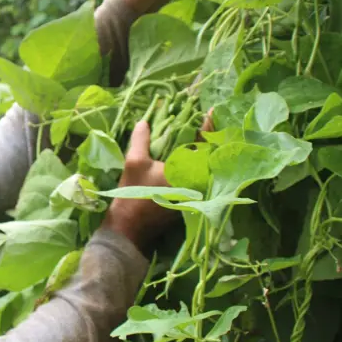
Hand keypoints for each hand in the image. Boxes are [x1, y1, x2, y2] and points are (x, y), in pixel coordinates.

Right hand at [103, 113, 214, 252]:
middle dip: (206, 137)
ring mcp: (194, 194)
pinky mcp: (188, 201)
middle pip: (208, 155)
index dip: (208, 126)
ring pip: (202, 167)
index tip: (211, 112)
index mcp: (190, 172)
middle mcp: (198, 183)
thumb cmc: (134, 195)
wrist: (130, 229)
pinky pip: (195, 176)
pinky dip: (192, 165)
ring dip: (200, 151)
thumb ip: (141, 140)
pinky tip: (183, 156)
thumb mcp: (135, 162)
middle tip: (203, 120)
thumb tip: (144, 122)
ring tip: (195, 133)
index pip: (205, 143)